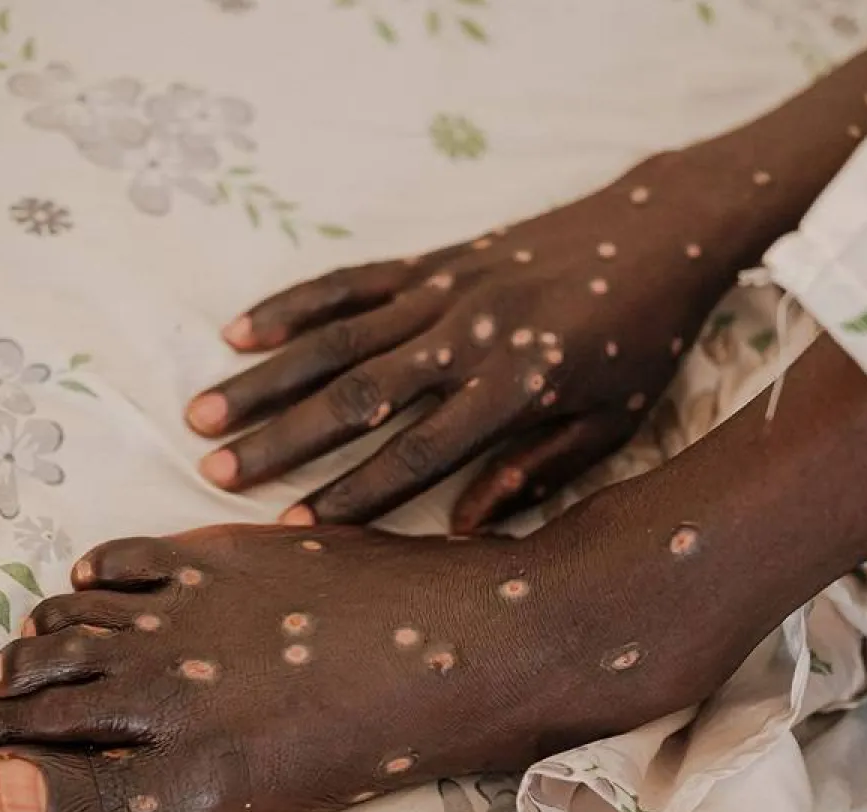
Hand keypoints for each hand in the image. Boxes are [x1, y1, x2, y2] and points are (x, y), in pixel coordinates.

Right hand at [186, 153, 749, 530]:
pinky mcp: (437, 258)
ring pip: (338, 338)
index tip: (294, 529)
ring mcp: (446, 290)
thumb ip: (536, 473)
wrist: (666, 226)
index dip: (354, 494)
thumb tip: (459, 527)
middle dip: (282, 439)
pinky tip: (241, 332)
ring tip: (201, 410)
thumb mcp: (613, 423)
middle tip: (217, 472)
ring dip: (267, 378)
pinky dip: (294, 306)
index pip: (418, 452)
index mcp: (516, 387)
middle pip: (358, 397)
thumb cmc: (644, 338)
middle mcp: (469, 337)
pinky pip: (352, 281)